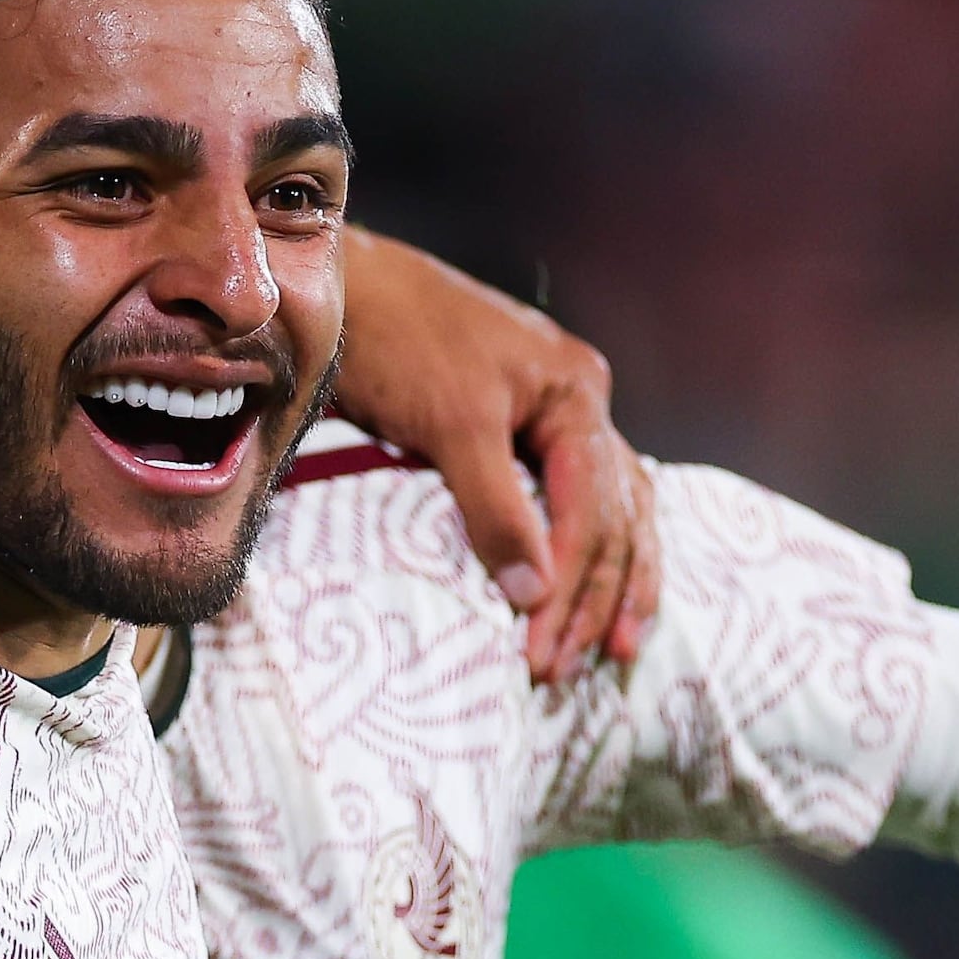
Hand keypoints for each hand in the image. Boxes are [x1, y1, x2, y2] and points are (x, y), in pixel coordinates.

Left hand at [329, 228, 662, 685]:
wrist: (345, 290)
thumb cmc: (396, 342)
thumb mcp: (451, 423)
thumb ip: (494, 506)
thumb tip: (533, 593)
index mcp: (576, 393)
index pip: (593, 510)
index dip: (573, 587)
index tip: (543, 652)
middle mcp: (579, 402)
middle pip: (613, 517)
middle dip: (595, 598)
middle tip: (564, 669)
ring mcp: (556, 414)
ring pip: (610, 511)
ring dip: (612, 582)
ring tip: (613, 649)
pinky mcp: (521, 429)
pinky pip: (577, 500)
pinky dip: (590, 550)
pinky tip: (596, 589)